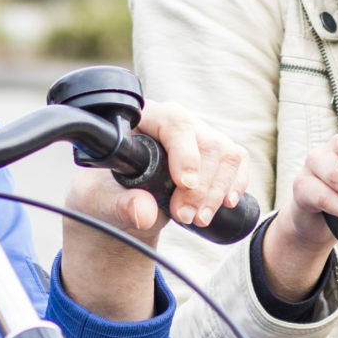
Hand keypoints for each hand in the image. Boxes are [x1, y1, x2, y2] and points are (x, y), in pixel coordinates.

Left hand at [59, 102, 249, 320]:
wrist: (118, 205)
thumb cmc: (104, 194)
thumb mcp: (101, 202)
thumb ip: (119, 205)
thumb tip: (144, 212)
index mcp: (142, 118)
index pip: (173, 122)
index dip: (184, 152)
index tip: (184, 184)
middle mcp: (174, 121)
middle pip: (206, 141)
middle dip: (201, 187)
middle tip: (184, 218)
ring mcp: (198, 135)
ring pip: (226, 152)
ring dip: (218, 190)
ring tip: (198, 219)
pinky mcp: (214, 152)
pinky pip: (237, 160)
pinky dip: (235, 184)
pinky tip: (226, 204)